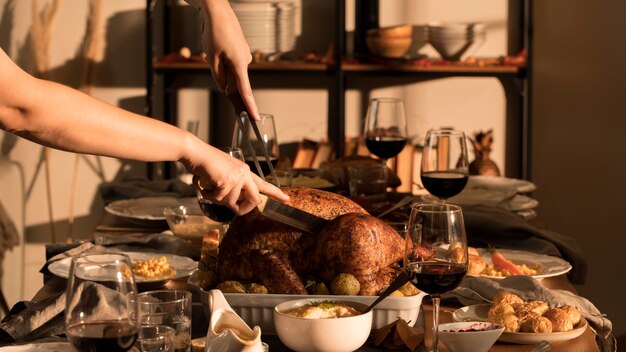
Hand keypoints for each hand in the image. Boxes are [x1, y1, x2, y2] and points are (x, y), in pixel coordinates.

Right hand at [183, 146, 287, 215]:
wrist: (195, 152)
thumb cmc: (205, 164)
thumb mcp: (224, 174)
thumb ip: (233, 187)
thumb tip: (235, 206)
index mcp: (245, 171)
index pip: (263, 184)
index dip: (275, 193)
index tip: (286, 199)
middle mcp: (244, 173)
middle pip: (254, 200)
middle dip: (244, 209)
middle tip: (235, 211)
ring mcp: (237, 177)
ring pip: (231, 202)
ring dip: (217, 199)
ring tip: (209, 188)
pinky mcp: (227, 180)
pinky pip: (219, 199)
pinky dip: (209, 196)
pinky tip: (205, 186)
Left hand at [191, 0, 259, 119]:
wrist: (218, 11)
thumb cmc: (214, 31)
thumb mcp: (211, 57)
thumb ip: (218, 76)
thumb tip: (224, 88)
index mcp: (240, 63)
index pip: (246, 90)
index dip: (250, 106)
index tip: (256, 117)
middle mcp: (246, 60)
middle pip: (235, 79)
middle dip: (223, 77)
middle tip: (214, 58)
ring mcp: (245, 54)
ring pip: (232, 70)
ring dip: (222, 66)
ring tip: (214, 48)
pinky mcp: (241, 50)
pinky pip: (232, 62)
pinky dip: (224, 60)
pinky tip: (218, 47)